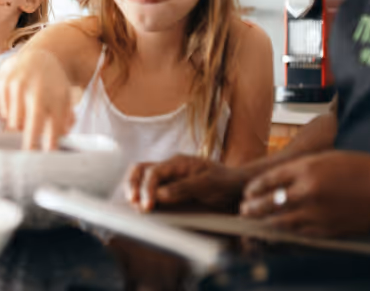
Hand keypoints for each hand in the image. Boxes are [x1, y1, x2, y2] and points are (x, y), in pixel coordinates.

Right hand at [0, 49, 74, 149]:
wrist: (37, 57)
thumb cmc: (52, 85)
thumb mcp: (64, 98)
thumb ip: (66, 119)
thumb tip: (63, 136)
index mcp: (57, 97)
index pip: (54, 125)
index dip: (50, 143)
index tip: (47, 155)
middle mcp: (39, 91)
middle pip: (33, 125)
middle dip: (31, 144)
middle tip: (28, 157)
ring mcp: (20, 87)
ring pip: (15, 123)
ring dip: (21, 128)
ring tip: (27, 118)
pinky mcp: (6, 84)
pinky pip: (5, 113)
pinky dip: (10, 116)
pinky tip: (18, 107)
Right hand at [127, 155, 247, 212]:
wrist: (236, 185)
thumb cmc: (225, 182)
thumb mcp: (208, 184)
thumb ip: (184, 188)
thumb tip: (160, 194)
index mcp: (178, 162)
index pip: (153, 172)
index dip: (146, 189)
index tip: (147, 206)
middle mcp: (169, 167)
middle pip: (140, 170)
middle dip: (132, 186)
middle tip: (132, 204)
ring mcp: (168, 177)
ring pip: (141, 178)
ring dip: (134, 191)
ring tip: (134, 208)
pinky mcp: (168, 188)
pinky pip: (150, 189)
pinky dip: (142, 197)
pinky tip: (142, 208)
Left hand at [240, 151, 369, 236]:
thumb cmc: (362, 169)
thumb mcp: (327, 157)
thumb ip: (301, 166)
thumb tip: (279, 176)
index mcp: (306, 168)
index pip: (268, 180)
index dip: (254, 188)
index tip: (248, 191)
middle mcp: (307, 191)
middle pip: (268, 202)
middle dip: (252, 207)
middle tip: (244, 210)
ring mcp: (316, 213)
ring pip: (280, 222)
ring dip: (265, 222)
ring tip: (257, 222)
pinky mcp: (327, 230)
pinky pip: (299, 234)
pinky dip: (286, 233)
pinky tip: (280, 231)